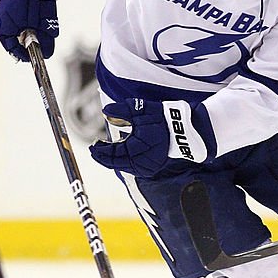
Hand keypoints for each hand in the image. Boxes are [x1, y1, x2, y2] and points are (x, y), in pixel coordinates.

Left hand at [89, 99, 207, 177]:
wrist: (184, 128)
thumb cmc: (162, 117)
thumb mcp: (141, 109)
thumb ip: (123, 110)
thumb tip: (106, 112)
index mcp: (141, 147)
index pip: (115, 154)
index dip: (102, 151)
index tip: (93, 145)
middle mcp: (145, 161)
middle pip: (118, 163)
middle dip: (105, 157)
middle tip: (94, 149)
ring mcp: (149, 167)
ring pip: (124, 166)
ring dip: (113, 160)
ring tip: (103, 152)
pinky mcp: (152, 168)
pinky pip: (132, 167)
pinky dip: (123, 162)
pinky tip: (118, 155)